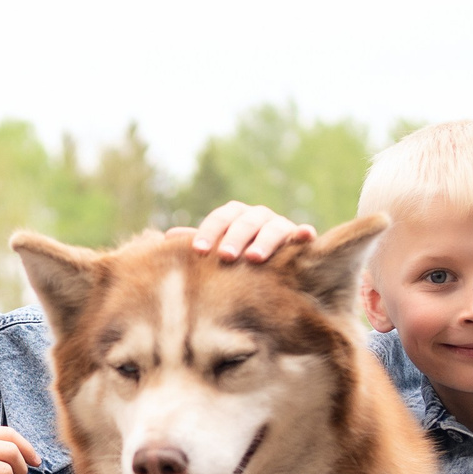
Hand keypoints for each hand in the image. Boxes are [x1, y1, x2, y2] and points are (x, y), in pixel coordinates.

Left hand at [173, 201, 315, 263]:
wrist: (273, 254)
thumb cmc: (236, 251)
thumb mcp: (218, 245)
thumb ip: (198, 241)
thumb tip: (167, 237)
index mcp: (234, 216)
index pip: (219, 219)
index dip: (209, 233)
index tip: (199, 252)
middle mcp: (256, 216)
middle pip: (245, 222)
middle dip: (234, 238)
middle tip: (226, 257)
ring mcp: (279, 224)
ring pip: (272, 227)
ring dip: (264, 240)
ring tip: (255, 257)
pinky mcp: (299, 235)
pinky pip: (303, 232)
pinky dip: (304, 233)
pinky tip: (305, 236)